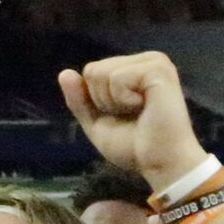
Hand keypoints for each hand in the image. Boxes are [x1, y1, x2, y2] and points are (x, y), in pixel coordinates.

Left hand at [57, 51, 206, 190]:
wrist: (160, 163)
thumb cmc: (134, 146)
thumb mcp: (96, 123)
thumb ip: (80, 100)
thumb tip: (64, 73)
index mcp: (133, 69)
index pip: (91, 72)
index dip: (96, 100)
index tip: (122, 115)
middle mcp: (145, 60)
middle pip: (93, 70)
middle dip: (102, 100)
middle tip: (131, 115)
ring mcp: (153, 62)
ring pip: (101, 73)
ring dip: (113, 102)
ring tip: (139, 111)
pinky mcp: (158, 69)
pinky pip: (117, 78)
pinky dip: (123, 100)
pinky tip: (145, 107)